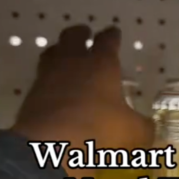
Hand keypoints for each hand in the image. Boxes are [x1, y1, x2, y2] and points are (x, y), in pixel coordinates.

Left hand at [11, 26, 153, 177]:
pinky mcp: (32, 95)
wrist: (50, 147)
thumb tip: (147, 127)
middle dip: (81, 33)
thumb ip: (143, 126)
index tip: (114, 31)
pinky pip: (42, 78)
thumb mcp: (135, 132)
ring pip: (52, 53)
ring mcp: (48, 77)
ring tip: (67, 56)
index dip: (112, 35)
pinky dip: (51, 78)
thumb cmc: (100, 130)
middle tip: (85, 34)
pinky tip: (58, 88)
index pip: (107, 41)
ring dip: (60, 51)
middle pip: (72, 37)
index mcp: (101, 65)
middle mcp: (73, 64)